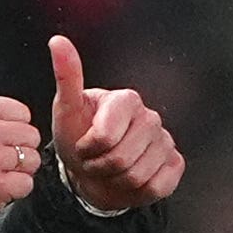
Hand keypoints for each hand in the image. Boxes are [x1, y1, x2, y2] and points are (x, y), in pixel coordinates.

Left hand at [49, 34, 184, 211]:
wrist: (88, 171)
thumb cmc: (76, 137)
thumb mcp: (66, 109)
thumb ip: (66, 75)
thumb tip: (57, 41)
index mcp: (127, 100)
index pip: (106, 136)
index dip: (88, 148)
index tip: (83, 144)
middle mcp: (151, 117)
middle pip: (122, 159)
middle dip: (100, 166)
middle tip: (94, 160)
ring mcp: (166, 141)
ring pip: (138, 176)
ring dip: (115, 180)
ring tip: (108, 169)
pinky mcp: (175, 164)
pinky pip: (157, 187)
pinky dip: (137, 191)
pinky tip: (128, 179)